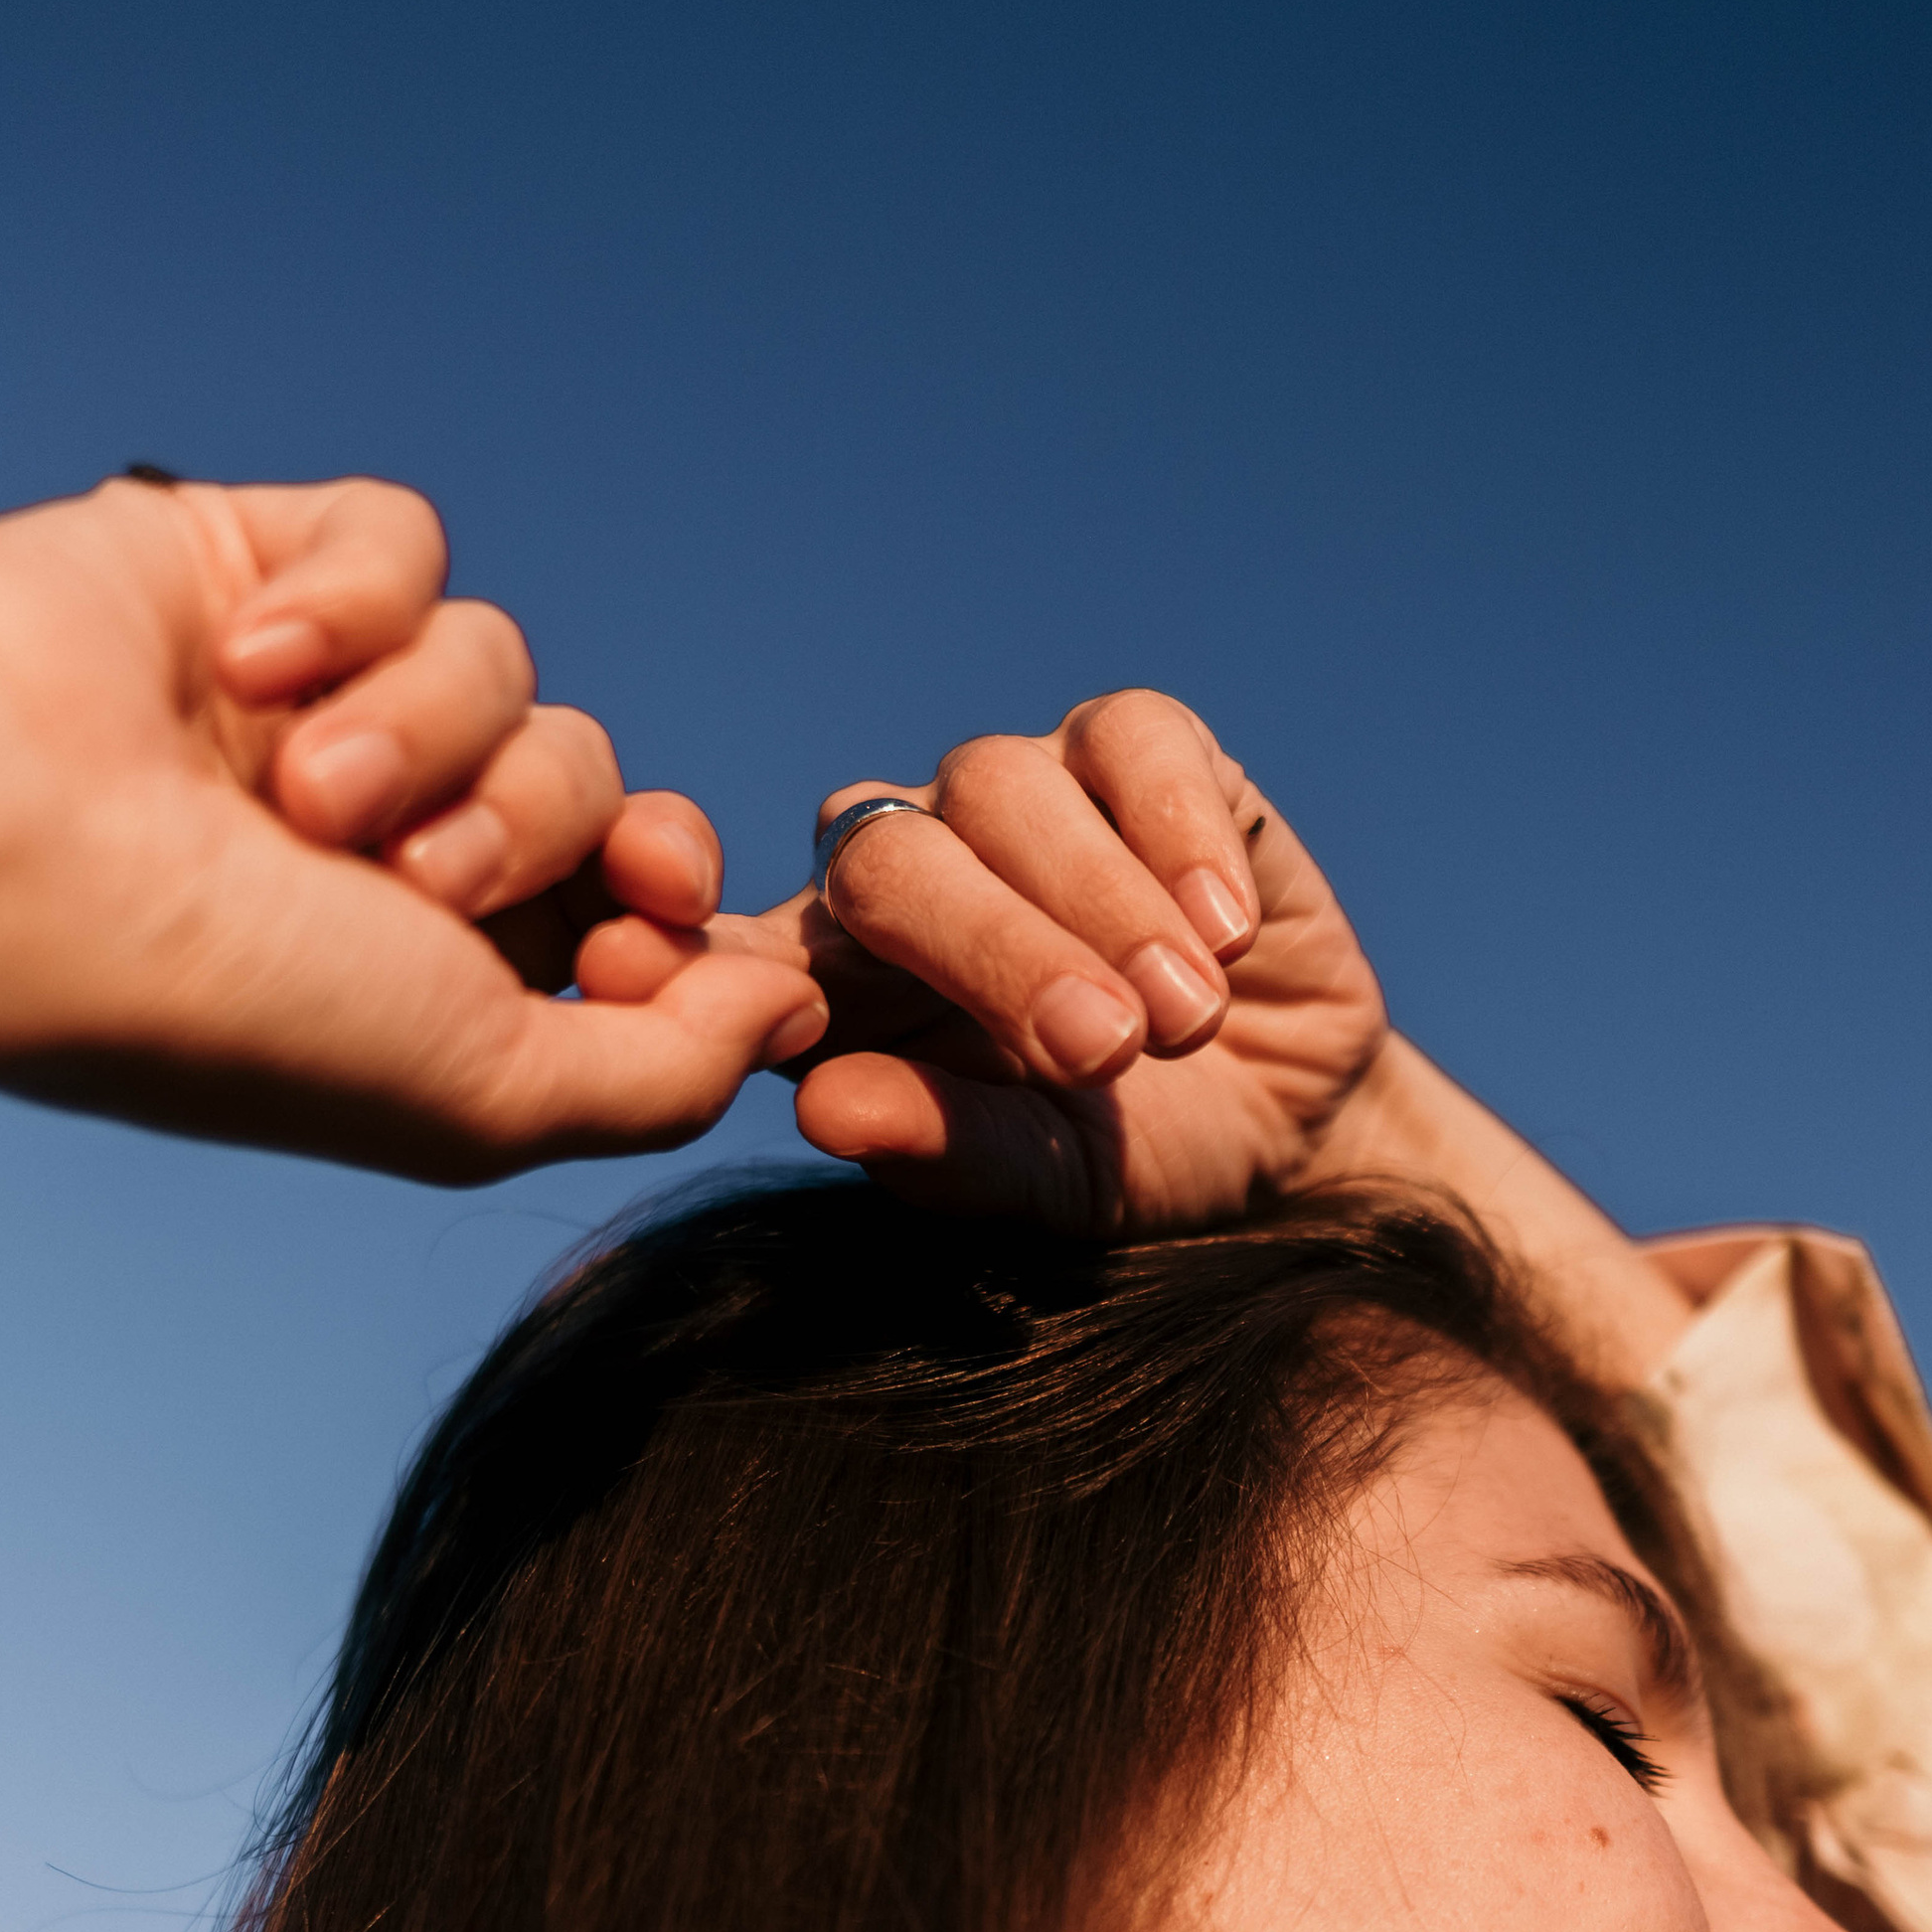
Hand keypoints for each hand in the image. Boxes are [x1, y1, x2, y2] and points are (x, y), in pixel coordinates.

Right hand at [0, 477, 823, 1179]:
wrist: (10, 853)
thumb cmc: (228, 1003)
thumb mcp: (488, 1095)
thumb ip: (666, 1071)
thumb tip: (790, 1013)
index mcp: (439, 972)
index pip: (637, 906)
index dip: (671, 899)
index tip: (650, 920)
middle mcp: (390, 838)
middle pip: (591, 778)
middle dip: (534, 826)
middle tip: (418, 876)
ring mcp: (330, 702)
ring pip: (506, 661)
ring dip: (423, 733)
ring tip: (299, 793)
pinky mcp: (267, 566)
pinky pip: (407, 541)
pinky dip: (348, 601)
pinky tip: (249, 662)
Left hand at [590, 690, 1392, 1232]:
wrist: (1297, 1125)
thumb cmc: (1137, 1161)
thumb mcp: (1048, 1190)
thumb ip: (946, 1152)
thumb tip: (826, 1109)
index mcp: (839, 980)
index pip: (728, 942)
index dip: (678, 941)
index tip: (633, 965)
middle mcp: (910, 864)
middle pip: (883, 859)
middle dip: (994, 953)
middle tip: (1099, 1057)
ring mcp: (1022, 794)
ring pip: (1001, 790)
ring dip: (1099, 910)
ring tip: (1183, 1024)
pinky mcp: (1139, 750)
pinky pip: (1132, 741)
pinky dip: (1179, 833)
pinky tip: (1224, 934)